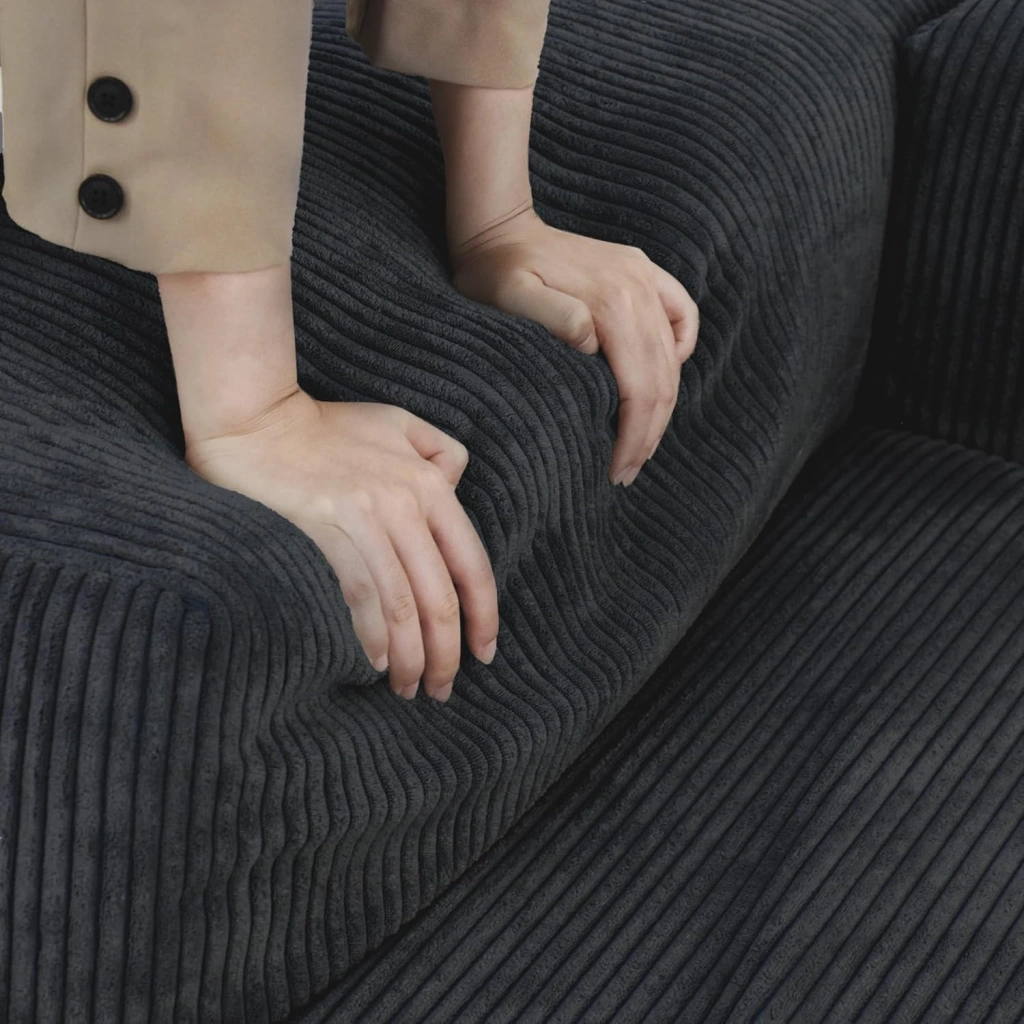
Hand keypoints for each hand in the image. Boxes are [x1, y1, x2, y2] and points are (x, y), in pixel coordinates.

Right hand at [183, 388, 498, 701]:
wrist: (258, 420)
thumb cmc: (329, 426)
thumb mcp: (399, 424)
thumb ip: (439, 453)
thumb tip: (454, 490)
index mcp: (431, 483)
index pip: (472, 564)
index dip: (484, 616)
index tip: (483, 653)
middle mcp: (408, 503)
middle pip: (441, 597)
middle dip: (448, 653)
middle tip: (442, 688)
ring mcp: (369, 517)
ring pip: (405, 605)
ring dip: (412, 657)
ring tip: (411, 688)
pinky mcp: (329, 529)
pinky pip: (362, 594)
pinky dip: (375, 636)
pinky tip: (380, 664)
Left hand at [449, 207, 699, 486]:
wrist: (498, 228)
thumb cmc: (493, 272)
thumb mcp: (509, 295)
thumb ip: (553, 316)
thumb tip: (594, 344)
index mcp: (611, 302)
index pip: (638, 388)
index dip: (632, 436)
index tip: (617, 471)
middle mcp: (637, 288)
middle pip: (662, 379)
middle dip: (648, 433)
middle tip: (626, 471)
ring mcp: (644, 277)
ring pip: (674, 357)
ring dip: (662, 407)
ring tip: (640, 444)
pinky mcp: (641, 273)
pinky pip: (682, 316)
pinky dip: (680, 352)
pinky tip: (663, 377)